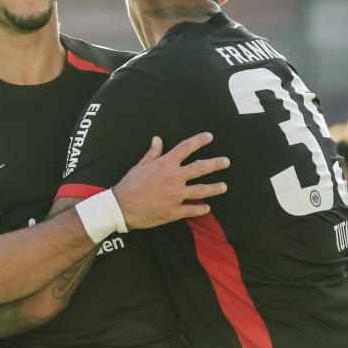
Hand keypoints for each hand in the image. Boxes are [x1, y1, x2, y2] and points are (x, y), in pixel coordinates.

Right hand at [114, 133, 228, 229]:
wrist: (121, 207)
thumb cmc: (129, 185)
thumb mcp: (140, 165)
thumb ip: (152, 152)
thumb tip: (157, 139)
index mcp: (165, 164)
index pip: (186, 148)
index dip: (199, 140)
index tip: (209, 136)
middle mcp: (173, 177)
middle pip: (200, 167)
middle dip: (215, 163)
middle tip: (226, 161)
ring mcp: (175, 195)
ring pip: (201, 190)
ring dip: (214, 188)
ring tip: (224, 186)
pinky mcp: (174, 211)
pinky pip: (192, 209)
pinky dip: (201, 209)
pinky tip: (207, 208)